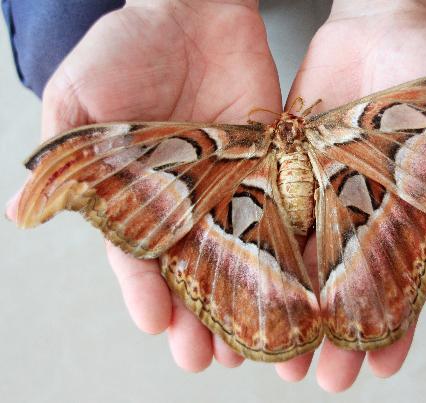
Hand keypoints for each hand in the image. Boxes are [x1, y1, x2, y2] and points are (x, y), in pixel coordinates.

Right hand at [6, 0, 282, 372]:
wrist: (193, 8)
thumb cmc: (129, 44)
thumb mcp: (81, 95)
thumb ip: (66, 155)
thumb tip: (22, 210)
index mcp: (135, 194)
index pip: (138, 256)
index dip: (144, 291)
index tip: (156, 324)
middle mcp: (184, 200)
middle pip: (192, 272)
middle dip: (197, 316)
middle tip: (205, 358)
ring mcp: (229, 187)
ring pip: (238, 258)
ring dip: (244, 302)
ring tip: (252, 345)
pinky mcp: (269, 168)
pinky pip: (281, 217)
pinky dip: (287, 256)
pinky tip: (296, 289)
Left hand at [280, 0, 425, 390]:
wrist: (378, 21)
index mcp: (401, 212)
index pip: (401, 283)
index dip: (396, 326)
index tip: (383, 367)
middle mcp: (355, 210)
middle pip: (341, 286)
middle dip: (332, 332)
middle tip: (317, 377)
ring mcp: (315, 191)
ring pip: (295, 262)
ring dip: (284, 307)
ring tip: (267, 351)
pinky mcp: (279, 166)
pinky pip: (259, 213)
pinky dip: (245, 249)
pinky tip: (231, 285)